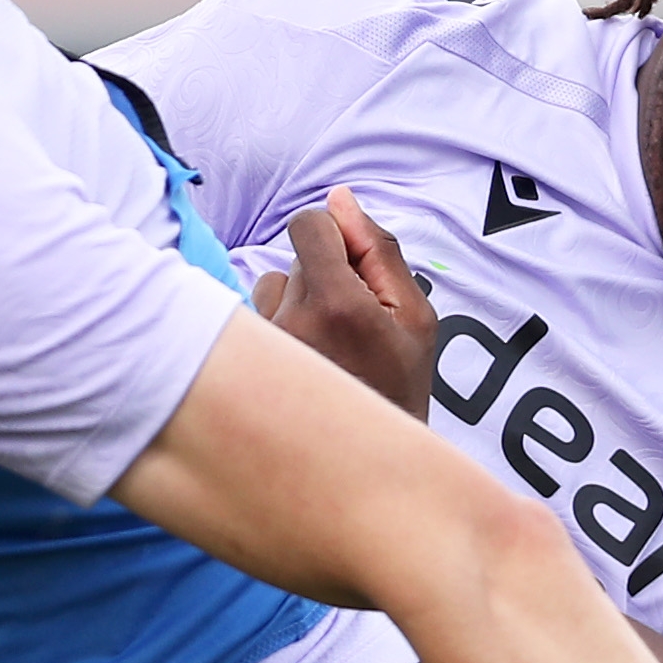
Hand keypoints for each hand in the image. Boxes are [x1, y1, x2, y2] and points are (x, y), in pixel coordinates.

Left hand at [244, 186, 436, 417]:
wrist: (367, 464)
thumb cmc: (400, 388)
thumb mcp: (414, 317)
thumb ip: (379, 249)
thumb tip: (339, 199)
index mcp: (338, 305)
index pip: (309, 224)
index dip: (334, 234)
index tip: (353, 264)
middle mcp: (292, 323)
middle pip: (296, 257)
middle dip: (326, 275)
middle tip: (353, 323)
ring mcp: (265, 347)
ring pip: (273, 285)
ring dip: (299, 300)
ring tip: (330, 342)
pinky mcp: (248, 365)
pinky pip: (258, 317)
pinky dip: (281, 327)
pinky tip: (306, 357)